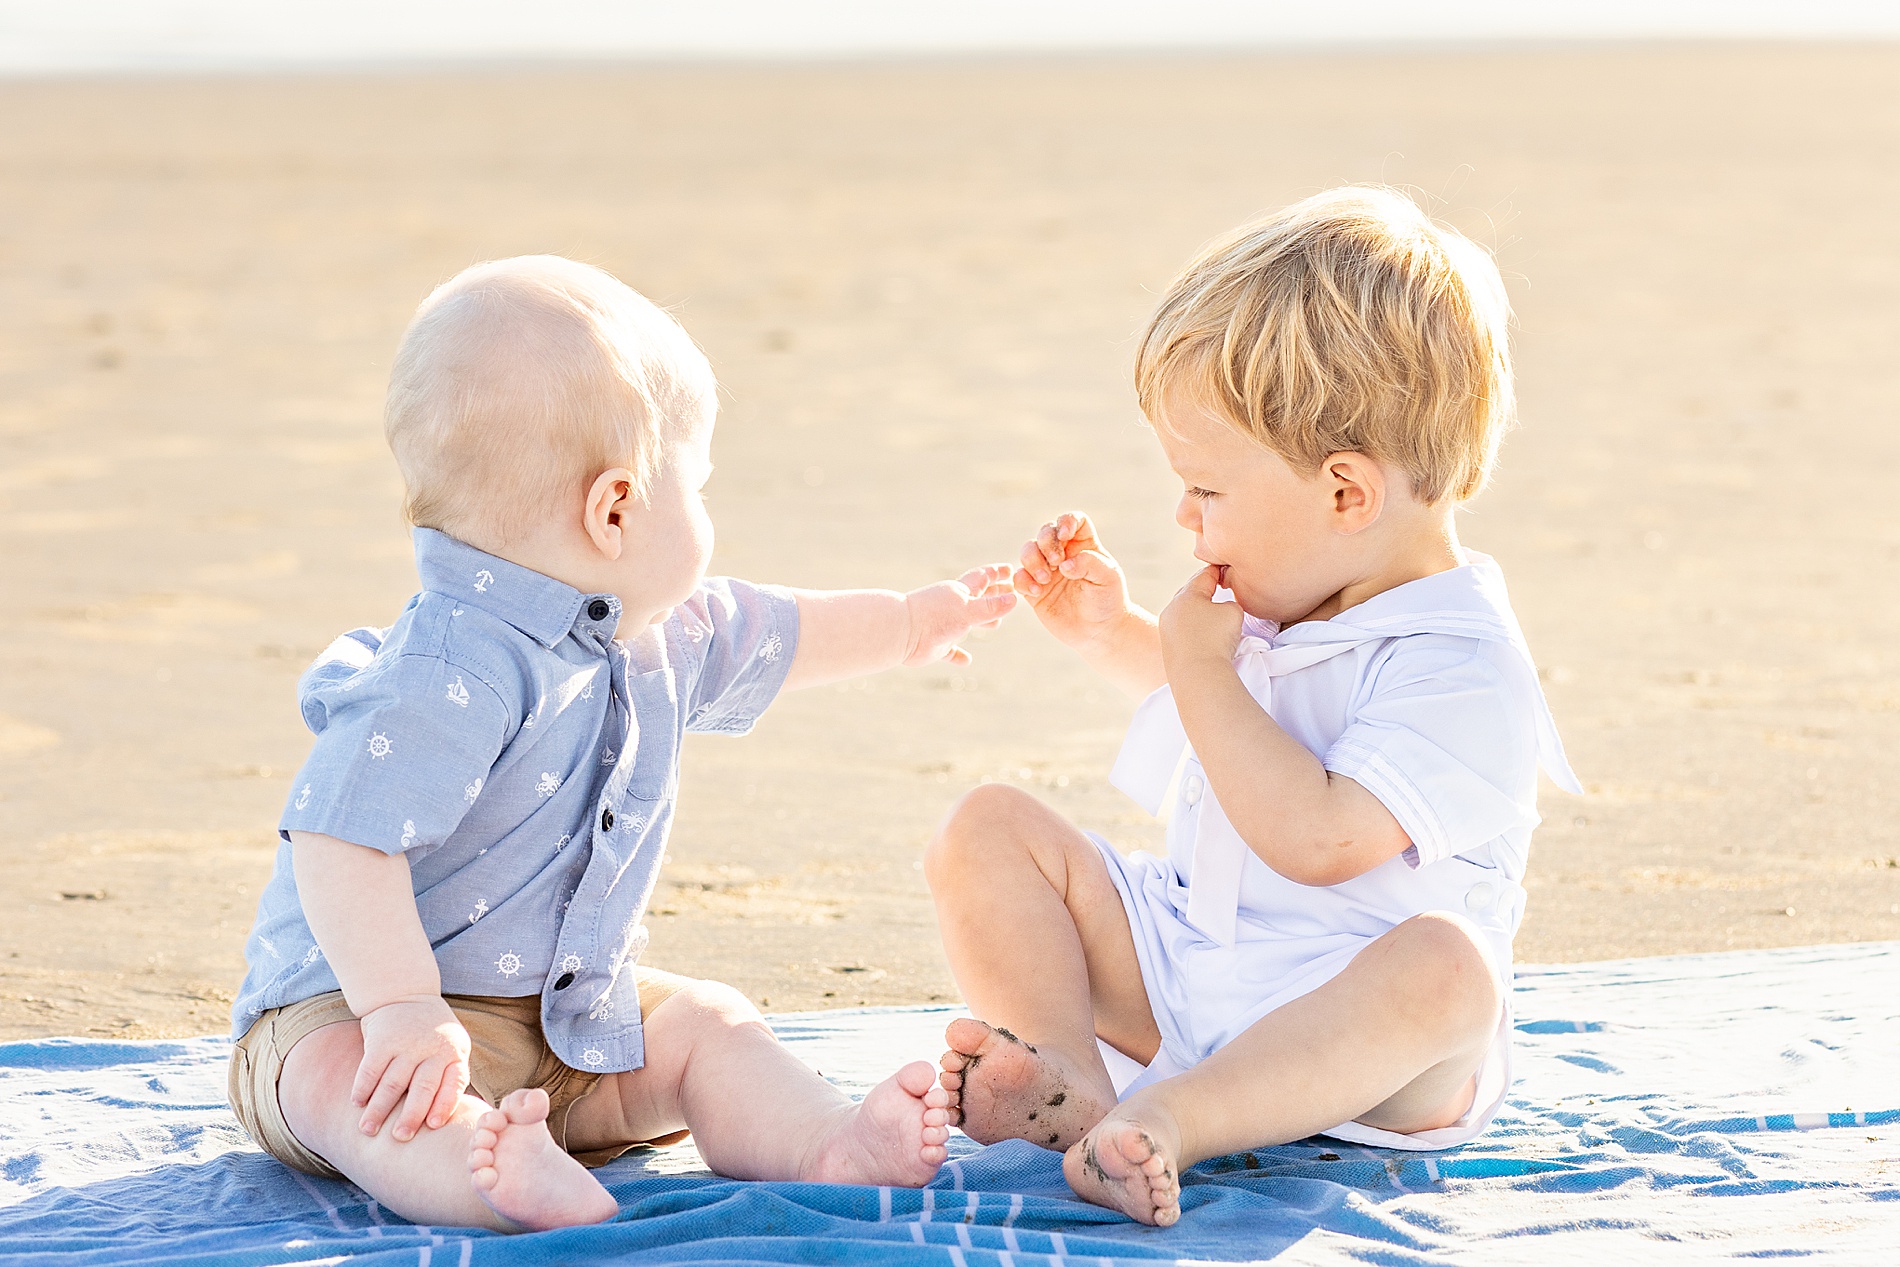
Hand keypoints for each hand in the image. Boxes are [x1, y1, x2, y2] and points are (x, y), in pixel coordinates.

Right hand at [352, 996, 471, 1141]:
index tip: (433, 1125)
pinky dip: (362, 1088)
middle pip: (422, 1088)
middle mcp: (433, 1049)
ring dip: (378, 1110)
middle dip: (410, 1116)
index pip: (454, 1083)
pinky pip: (370, 1069)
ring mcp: (407, 1044)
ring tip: (368, 1130)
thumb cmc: (433, 1035)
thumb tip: (444, 1123)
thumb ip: (450, 1077)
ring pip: (392, 1083)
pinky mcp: (382, 1040)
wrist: (405, 994)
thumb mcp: (452, 1048)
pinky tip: (357, 1104)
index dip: (444, 1105)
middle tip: (399, 1138)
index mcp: (454, 1053)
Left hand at [902, 564, 1017, 666]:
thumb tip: (1014, 599)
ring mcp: (944, 625)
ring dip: (981, 622)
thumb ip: (990, 607)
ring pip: (967, 622)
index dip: (997, 573)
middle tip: (1011, 592)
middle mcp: (953, 606)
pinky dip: (958, 655)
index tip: (1011, 570)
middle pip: (978, 598)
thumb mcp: (967, 610)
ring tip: (995, 624)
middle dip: (995, 595)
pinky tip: (966, 660)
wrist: (900, 633)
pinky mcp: (936, 646)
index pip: (983, 578)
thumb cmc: (933, 616)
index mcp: (960, 592)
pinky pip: (951, 651)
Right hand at [1014, 511, 1132, 651]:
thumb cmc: (1108, 601)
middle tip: (1056, 563)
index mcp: (1083, 546)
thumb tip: (1064, 565)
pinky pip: (1018, 577)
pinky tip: (1037, 592)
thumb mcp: (1108, 578)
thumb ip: (1089, 563)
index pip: (1073, 521)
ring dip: (1032, 560)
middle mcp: (1063, 554)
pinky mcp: (1034, 590)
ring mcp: (1047, 571)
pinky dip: (1022, 581)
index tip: (1065, 535)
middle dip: (1046, 543)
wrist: (1099, 632)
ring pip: (1027, 550)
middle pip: (1045, 532)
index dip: (1066, 521)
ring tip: (1045, 579)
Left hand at [1159, 565, 1243, 677]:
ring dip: (1196, 610)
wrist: (1198, 676)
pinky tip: (1201, 634)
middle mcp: (1172, 608)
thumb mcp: (1233, 612)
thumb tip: (1219, 608)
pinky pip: (1181, 630)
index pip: (1204, 575)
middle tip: (1217, 586)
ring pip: (1184, 612)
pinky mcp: (1167, 646)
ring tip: (1210, 613)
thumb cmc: (1218, 640)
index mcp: (1187, 595)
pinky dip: (1192, 628)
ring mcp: (1166, 628)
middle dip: (1204, 589)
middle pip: (1190, 592)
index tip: (1225, 568)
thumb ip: (1229, 602)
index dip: (1217, 570)